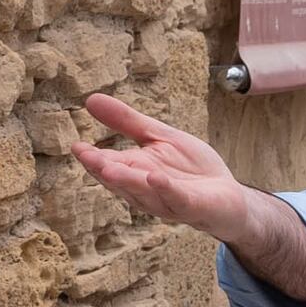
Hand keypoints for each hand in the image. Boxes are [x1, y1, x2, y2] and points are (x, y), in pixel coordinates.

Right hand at [76, 91, 305, 306]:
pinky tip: (155, 176)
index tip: (76, 146)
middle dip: (104, 170)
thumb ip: (127, 122)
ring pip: (143, 192)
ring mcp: (168, 200)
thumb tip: (91, 100)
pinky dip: (165, 189)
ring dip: (127, 180)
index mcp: (135, 171)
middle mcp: (146, 189)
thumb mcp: (159, 136)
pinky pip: (177, 199)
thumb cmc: (191, 169)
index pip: (109, 165)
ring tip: (109, 166)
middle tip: (86, 156)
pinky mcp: (193, 206)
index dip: (93, 157)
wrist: (228, 196)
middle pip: (121, 181)